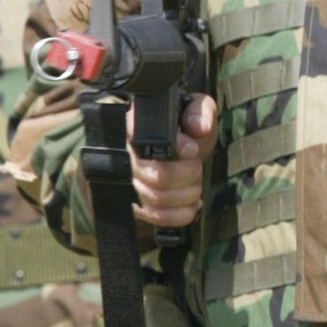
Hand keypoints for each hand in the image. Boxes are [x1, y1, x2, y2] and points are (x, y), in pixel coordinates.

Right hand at [130, 94, 218, 227]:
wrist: (182, 150)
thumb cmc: (185, 129)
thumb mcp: (196, 110)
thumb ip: (200, 111)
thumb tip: (200, 127)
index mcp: (136, 126)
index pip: (144, 137)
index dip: (174, 146)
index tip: (193, 148)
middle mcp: (126, 154)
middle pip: (156, 175)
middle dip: (188, 174)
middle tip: (197, 166)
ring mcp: (128, 181)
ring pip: (156, 198)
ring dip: (187, 194)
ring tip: (196, 183)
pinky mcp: (135, 204)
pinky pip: (155, 216)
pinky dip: (180, 214)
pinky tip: (193, 204)